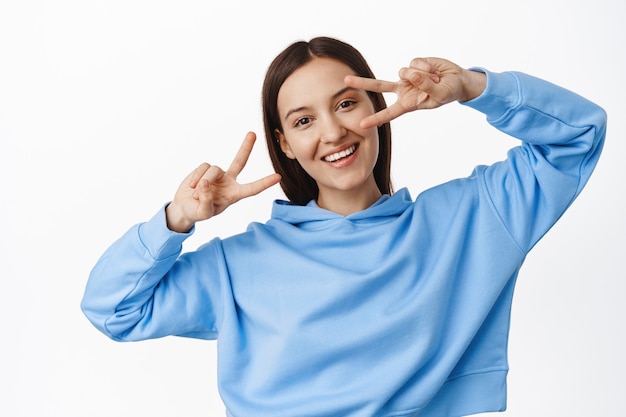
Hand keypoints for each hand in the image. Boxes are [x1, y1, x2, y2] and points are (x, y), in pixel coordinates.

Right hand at [165, 132, 281, 232]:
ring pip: (214, 170)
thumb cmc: (197, 212)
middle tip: (252, 134)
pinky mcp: (206, 168)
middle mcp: (229, 182)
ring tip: (196, 194)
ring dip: (203, 181)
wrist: (185, 207)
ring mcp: (218, 174)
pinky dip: (196, 177)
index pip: (252, 189)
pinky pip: (203, 167)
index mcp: (234, 195)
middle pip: (240, 162)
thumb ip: (206, 202)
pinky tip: (192, 186)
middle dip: (246, 147)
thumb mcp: (203, 213)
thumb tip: (206, 184)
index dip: (265, 183)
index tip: (278, 177)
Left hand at [344, 57, 485, 127]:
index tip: (362, 125)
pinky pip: (415, 63)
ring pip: (405, 72)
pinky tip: (434, 71)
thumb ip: (425, 85)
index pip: (389, 113)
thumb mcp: (439, 94)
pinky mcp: (413, 64)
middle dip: (362, 83)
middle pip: (379, 86)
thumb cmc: (448, 93)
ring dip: (423, 75)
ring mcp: (407, 77)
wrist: (457, 80)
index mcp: (407, 104)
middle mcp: (403, 90)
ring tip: (435, 79)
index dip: (376, 119)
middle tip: (345, 81)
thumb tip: (409, 73)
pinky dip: (427, 67)